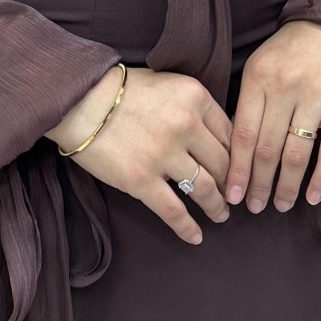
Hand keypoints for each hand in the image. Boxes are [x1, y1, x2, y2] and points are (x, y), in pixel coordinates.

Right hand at [46, 65, 233, 245]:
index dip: (238, 154)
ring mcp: (165, 155)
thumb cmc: (121, 90)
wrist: (80, 99)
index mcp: (195, 97)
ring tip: (222, 215)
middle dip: (232, 183)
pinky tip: (196, 237)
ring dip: (217, 206)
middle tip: (235, 196)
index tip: (241, 168)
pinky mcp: (142, 180)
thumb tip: (214, 133)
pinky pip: (173, 210)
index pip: (230, 132)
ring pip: (204, 188)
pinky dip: (187, 227)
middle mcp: (186, 126)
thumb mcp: (168, 83)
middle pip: (222, 163)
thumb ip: (193, 105)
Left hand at [225, 20, 320, 213]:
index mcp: (258, 79)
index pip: (243, 134)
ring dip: (287, 186)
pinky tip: (312, 196)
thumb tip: (235, 152)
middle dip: (259, 184)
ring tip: (280, 205)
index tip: (231, 194)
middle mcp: (285, 88)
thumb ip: (248, 103)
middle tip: (254, 207)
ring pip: (297, 153)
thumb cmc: (290, 49)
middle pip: (267, 149)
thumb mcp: (259, 66)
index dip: (237, 169)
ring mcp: (316, 96)